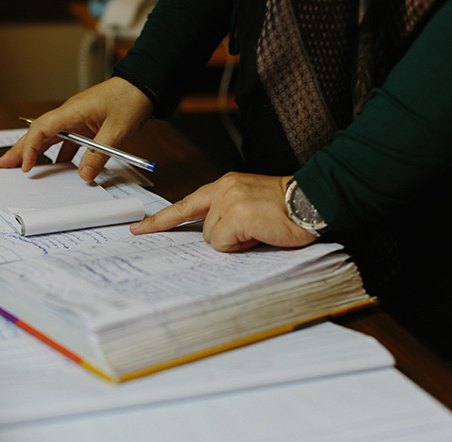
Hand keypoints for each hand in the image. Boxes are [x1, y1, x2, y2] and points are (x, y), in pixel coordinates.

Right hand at [0, 76, 153, 181]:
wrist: (143, 85)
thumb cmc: (130, 99)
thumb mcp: (117, 131)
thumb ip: (99, 154)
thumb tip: (84, 175)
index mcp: (72, 111)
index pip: (42, 129)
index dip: (30, 148)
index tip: (25, 166)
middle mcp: (70, 114)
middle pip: (38, 133)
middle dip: (20, 149)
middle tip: (3, 164)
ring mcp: (76, 119)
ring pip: (50, 137)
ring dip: (36, 152)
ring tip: (22, 168)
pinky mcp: (84, 124)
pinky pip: (66, 140)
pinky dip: (59, 154)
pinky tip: (57, 167)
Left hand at [130, 172, 317, 251]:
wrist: (312, 200)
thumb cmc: (286, 207)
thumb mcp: (249, 202)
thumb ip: (227, 213)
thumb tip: (215, 236)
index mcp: (224, 185)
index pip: (185, 205)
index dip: (161, 220)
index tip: (139, 229)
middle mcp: (222, 190)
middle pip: (202, 229)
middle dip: (224, 236)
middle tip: (252, 229)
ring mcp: (228, 203)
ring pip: (212, 239)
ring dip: (235, 241)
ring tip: (259, 229)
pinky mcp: (237, 217)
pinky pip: (224, 244)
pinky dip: (241, 246)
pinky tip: (260, 233)